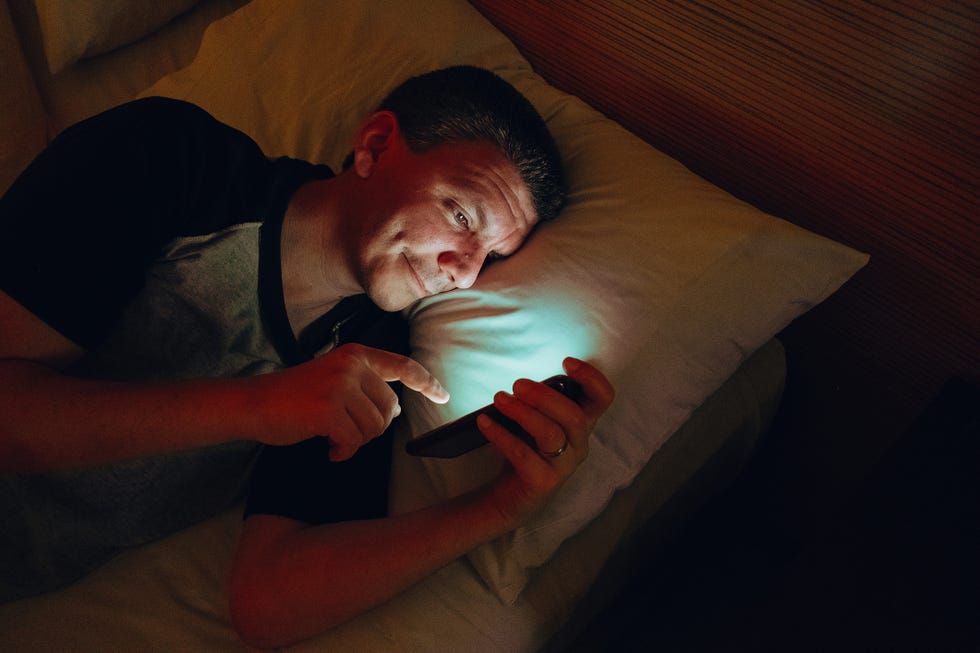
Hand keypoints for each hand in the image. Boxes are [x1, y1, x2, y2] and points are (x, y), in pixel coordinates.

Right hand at [257, 343, 448, 459]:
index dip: (425, 382)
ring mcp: (340, 386)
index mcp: (356, 355)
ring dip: (356, 442)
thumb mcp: (333, 379)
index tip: (442, 395)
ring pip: (374, 428)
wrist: (254, 403)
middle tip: (346, 431)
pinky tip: (328, 449)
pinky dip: (343, 452)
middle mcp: (351, 365)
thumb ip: (364, 387)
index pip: (401, 366)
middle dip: (372, 429)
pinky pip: (354, 441)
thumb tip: (393, 411)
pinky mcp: (329, 409)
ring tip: (333, 438)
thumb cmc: (294, 398)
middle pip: (389, 410)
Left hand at [478, 357, 614, 524]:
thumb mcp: (538, 420)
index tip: (566, 362)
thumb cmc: (526, 449)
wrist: (510, 496)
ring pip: (550, 433)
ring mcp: (563, 466)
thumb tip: (524, 379)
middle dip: (544, 396)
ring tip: (499, 399)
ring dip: (523, 412)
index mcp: (582, 424)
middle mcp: (579, 444)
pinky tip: (484, 422)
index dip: (591, 378)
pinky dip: (501, 434)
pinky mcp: (543, 482)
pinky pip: (523, 454)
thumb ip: (541, 402)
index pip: (603, 399)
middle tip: (517, 384)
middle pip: (574, 416)